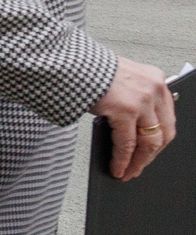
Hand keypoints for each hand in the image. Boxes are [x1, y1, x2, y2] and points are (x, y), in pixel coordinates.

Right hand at [94, 58, 178, 179]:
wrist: (67, 61)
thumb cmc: (87, 69)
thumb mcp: (121, 79)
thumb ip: (134, 97)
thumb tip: (134, 129)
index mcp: (155, 79)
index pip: (167, 118)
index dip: (160, 140)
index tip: (150, 153)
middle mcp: (154, 89)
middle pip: (163, 132)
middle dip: (150, 156)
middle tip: (139, 168)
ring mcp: (142, 100)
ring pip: (150, 142)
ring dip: (138, 162)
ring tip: (128, 172)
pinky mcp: (126, 110)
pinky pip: (127, 143)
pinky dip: (122, 160)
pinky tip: (117, 167)